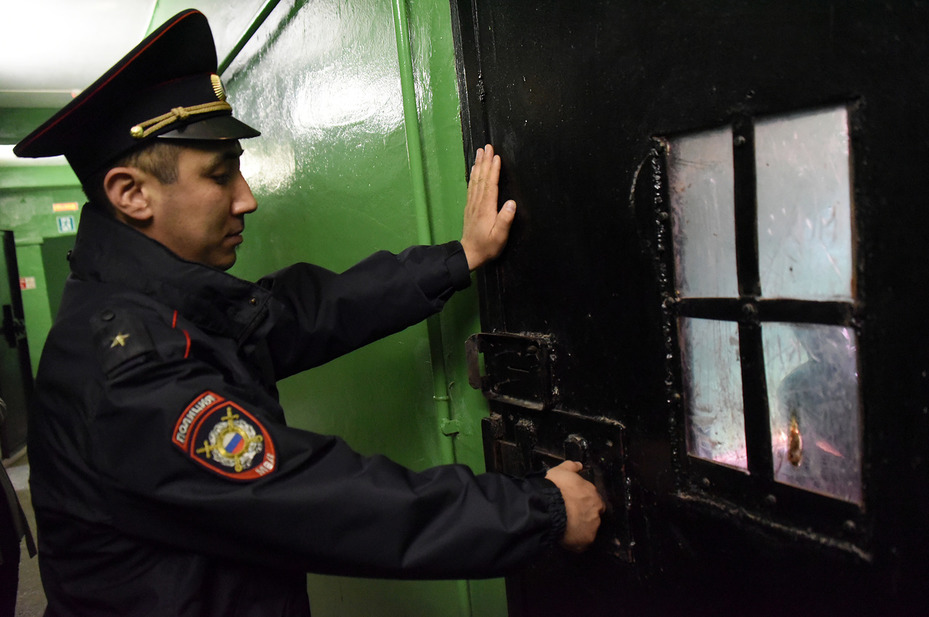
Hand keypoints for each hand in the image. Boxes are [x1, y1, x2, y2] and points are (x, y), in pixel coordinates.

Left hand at [460, 144, 516, 270]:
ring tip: (479, 152)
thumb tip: (512, 203)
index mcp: (487, 208)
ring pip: (475, 180)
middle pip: (481, 178)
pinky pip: (471, 187)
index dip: (493, 170)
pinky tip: (474, 170)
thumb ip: (505, 219)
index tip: (496, 156)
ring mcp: (472, 204)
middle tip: (487, 146)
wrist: (469, 254)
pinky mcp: (470, 207)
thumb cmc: (487, 246)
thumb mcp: (500, 236)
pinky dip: (473, 175)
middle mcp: (478, 203)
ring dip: (478, 165)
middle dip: (485, 161)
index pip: (490, 185)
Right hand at [545, 460, 604, 551]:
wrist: (548, 506)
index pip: (594, 501)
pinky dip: (574, 542)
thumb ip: (572, 466)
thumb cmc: (556, 487)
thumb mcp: (561, 470)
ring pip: (587, 530)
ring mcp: (591, 528)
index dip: (584, 502)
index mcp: (593, 495)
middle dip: (583, 516)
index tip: (574, 504)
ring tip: (565, 527)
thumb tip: (579, 465)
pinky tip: (565, 538)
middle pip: (592, 516)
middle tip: (569, 516)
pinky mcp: (583, 542)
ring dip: (579, 529)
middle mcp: (596, 512)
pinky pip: (580, 544)